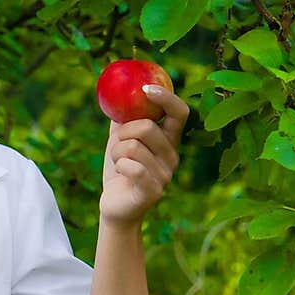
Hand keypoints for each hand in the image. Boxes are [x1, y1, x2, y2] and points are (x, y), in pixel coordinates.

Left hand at [99, 83, 189, 226]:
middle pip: (147, 127)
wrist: (114, 206)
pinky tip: (121, 173)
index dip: (166, 97)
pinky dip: (119, 165)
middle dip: (122, 132)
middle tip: (118, 145)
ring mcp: (165, 175)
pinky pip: (132, 166)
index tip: (146, 89)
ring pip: (133, 146)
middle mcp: (172, 156)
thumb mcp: (121, 140)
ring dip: (116, 152)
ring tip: (119, 163)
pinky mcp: (153, 191)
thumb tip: (119, 93)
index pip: (180, 113)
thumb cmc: (120, 170)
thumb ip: (124, 118)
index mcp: (169, 140)